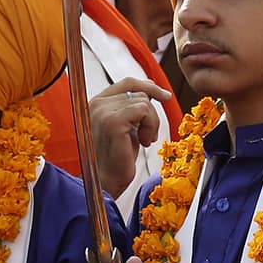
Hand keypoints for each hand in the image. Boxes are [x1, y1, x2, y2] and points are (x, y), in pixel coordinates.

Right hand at [89, 78, 170, 195]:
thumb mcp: (128, 126)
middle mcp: (97, 103)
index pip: (127, 82)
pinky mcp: (112, 121)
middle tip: (149, 134)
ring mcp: (103, 111)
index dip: (149, 86)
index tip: (165, 96)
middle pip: (139, 92)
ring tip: (144, 140)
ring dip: (152, 123)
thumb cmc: (117, 158)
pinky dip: (150, 126)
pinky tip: (144, 142)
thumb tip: (152, 90)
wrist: (107, 180)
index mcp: (98, 103)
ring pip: (144, 101)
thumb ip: (134, 107)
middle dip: (152, 114)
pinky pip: (144, 110)